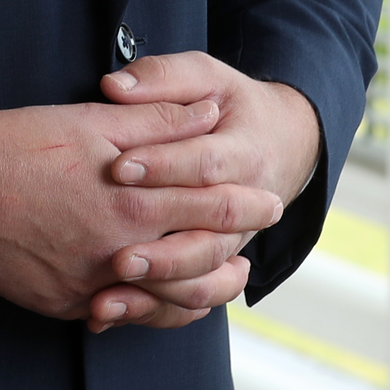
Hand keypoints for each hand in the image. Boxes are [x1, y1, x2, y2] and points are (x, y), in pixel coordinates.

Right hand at [0, 99, 287, 325]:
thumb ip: (158, 120)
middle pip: (199, 259)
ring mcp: (92, 282)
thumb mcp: (94, 120)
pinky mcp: (67, 302)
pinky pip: (125, 315)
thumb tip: (208, 113)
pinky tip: (166, 297)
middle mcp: (118, 249)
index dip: (246, 203)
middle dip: (237, 247)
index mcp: (132, 199)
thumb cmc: (19, 145)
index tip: (270, 200)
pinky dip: (154, 309)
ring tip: (226, 279)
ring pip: (168, 300)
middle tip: (258, 243)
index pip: (210, 205)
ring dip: (204, 290)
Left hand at [85, 53, 320, 330]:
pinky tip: (107, 313)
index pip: (205, 164)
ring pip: (203, 280)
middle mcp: (244, 210)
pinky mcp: (215, 267)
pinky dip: (152, 312)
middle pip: (209, 239)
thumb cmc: (232, 104)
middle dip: (162, 252)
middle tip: (116, 256)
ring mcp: (231, 244)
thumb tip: (114, 85)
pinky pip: (192, 301)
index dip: (163, 166)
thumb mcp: (206, 76)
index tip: (118, 168)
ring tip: (109, 293)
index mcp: (244, 154)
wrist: (282, 143)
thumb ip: (163, 78)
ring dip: (157, 291)